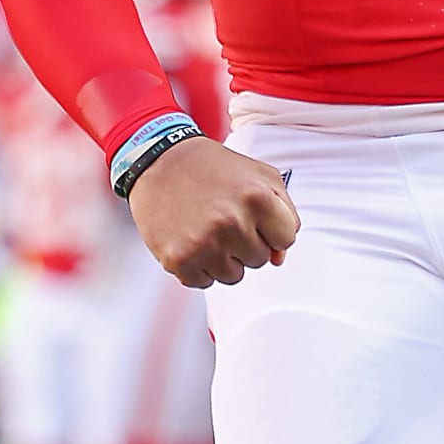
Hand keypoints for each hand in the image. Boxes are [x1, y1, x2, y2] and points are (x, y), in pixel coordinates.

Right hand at [127, 138, 299, 287]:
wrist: (158, 160)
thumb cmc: (212, 168)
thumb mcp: (259, 175)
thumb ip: (285, 213)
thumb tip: (279, 258)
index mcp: (258, 197)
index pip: (286, 239)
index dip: (271, 230)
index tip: (252, 216)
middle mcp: (232, 222)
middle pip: (260, 259)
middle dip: (246, 243)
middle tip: (223, 218)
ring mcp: (205, 243)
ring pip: (234, 276)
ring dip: (223, 258)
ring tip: (206, 229)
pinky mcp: (179, 259)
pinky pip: (204, 282)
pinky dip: (198, 267)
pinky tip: (190, 240)